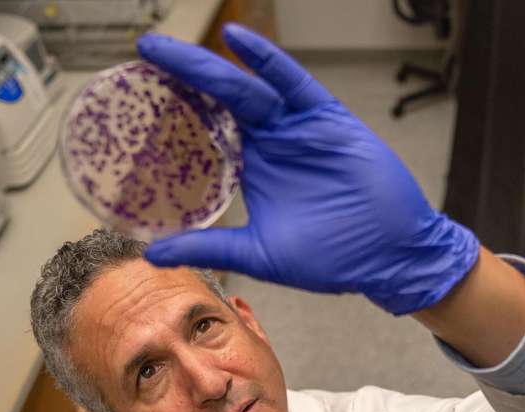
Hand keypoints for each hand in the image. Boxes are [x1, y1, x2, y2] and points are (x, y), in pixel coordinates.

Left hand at [137, 25, 478, 314]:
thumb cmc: (334, 257)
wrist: (390, 254)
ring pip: (245, 88)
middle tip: (145, 48)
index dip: (172, 113)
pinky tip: (238, 40)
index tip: (134, 97)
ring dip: (207, 67)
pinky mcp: (327, 119)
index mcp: (253, 168)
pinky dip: (268, 61)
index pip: (205, 131)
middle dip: (181, 74)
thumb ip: (209, 247)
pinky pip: (293, 83)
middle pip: (218, 99)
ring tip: (167, 49)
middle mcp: (270, 141)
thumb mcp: (259, 254)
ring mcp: (297, 128)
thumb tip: (152, 254)